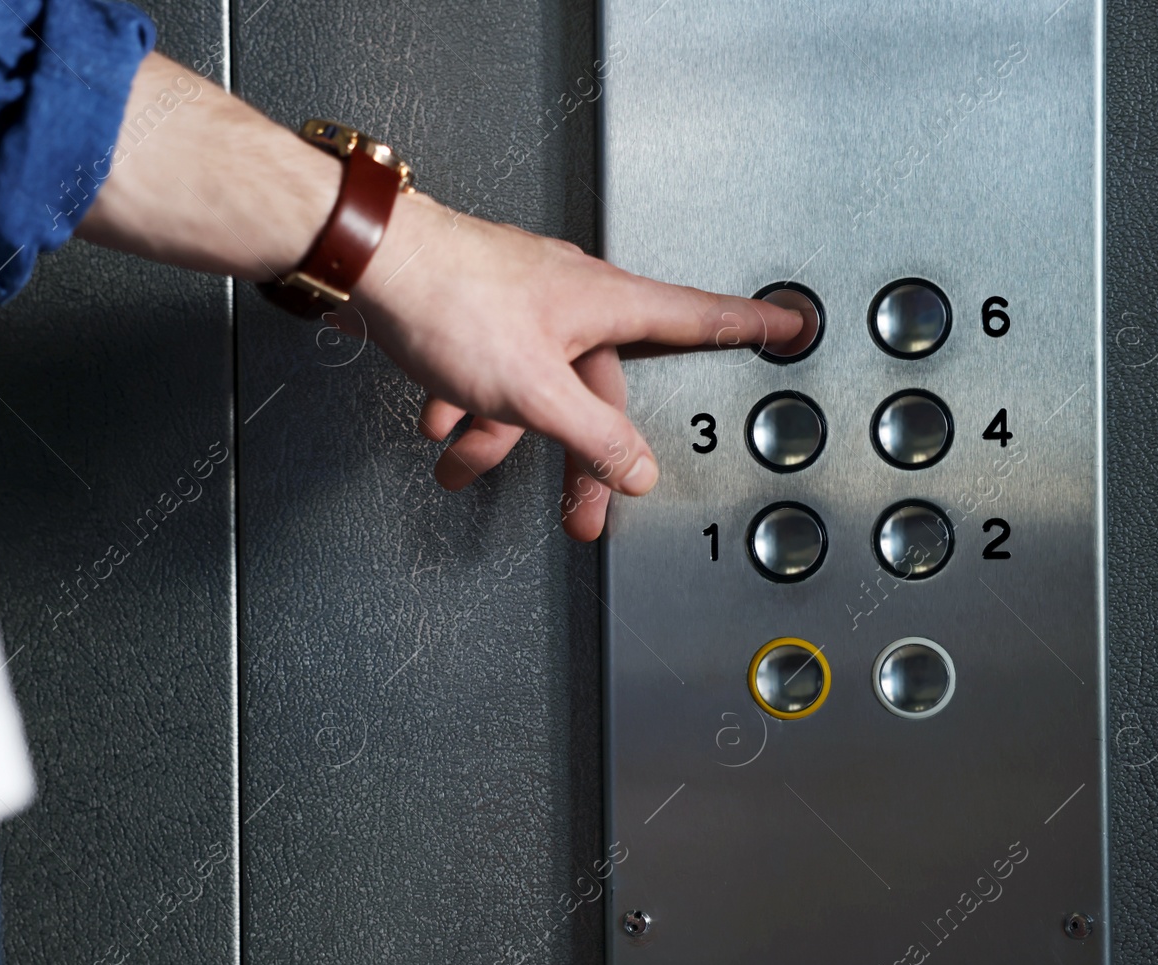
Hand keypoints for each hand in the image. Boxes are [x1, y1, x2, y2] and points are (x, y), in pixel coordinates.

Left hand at [351, 193, 806, 540]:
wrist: (368, 260)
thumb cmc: (449, 300)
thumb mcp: (535, 390)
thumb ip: (593, 436)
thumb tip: (634, 469)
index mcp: (605, 304)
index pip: (699, 318)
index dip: (748, 326)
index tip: (789, 325)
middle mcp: (572, 298)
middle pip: (602, 388)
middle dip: (583, 457)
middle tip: (583, 512)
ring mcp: (525, 303)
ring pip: (536, 385)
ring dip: (503, 436)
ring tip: (469, 468)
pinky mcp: (480, 310)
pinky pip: (492, 369)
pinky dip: (470, 404)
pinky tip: (441, 425)